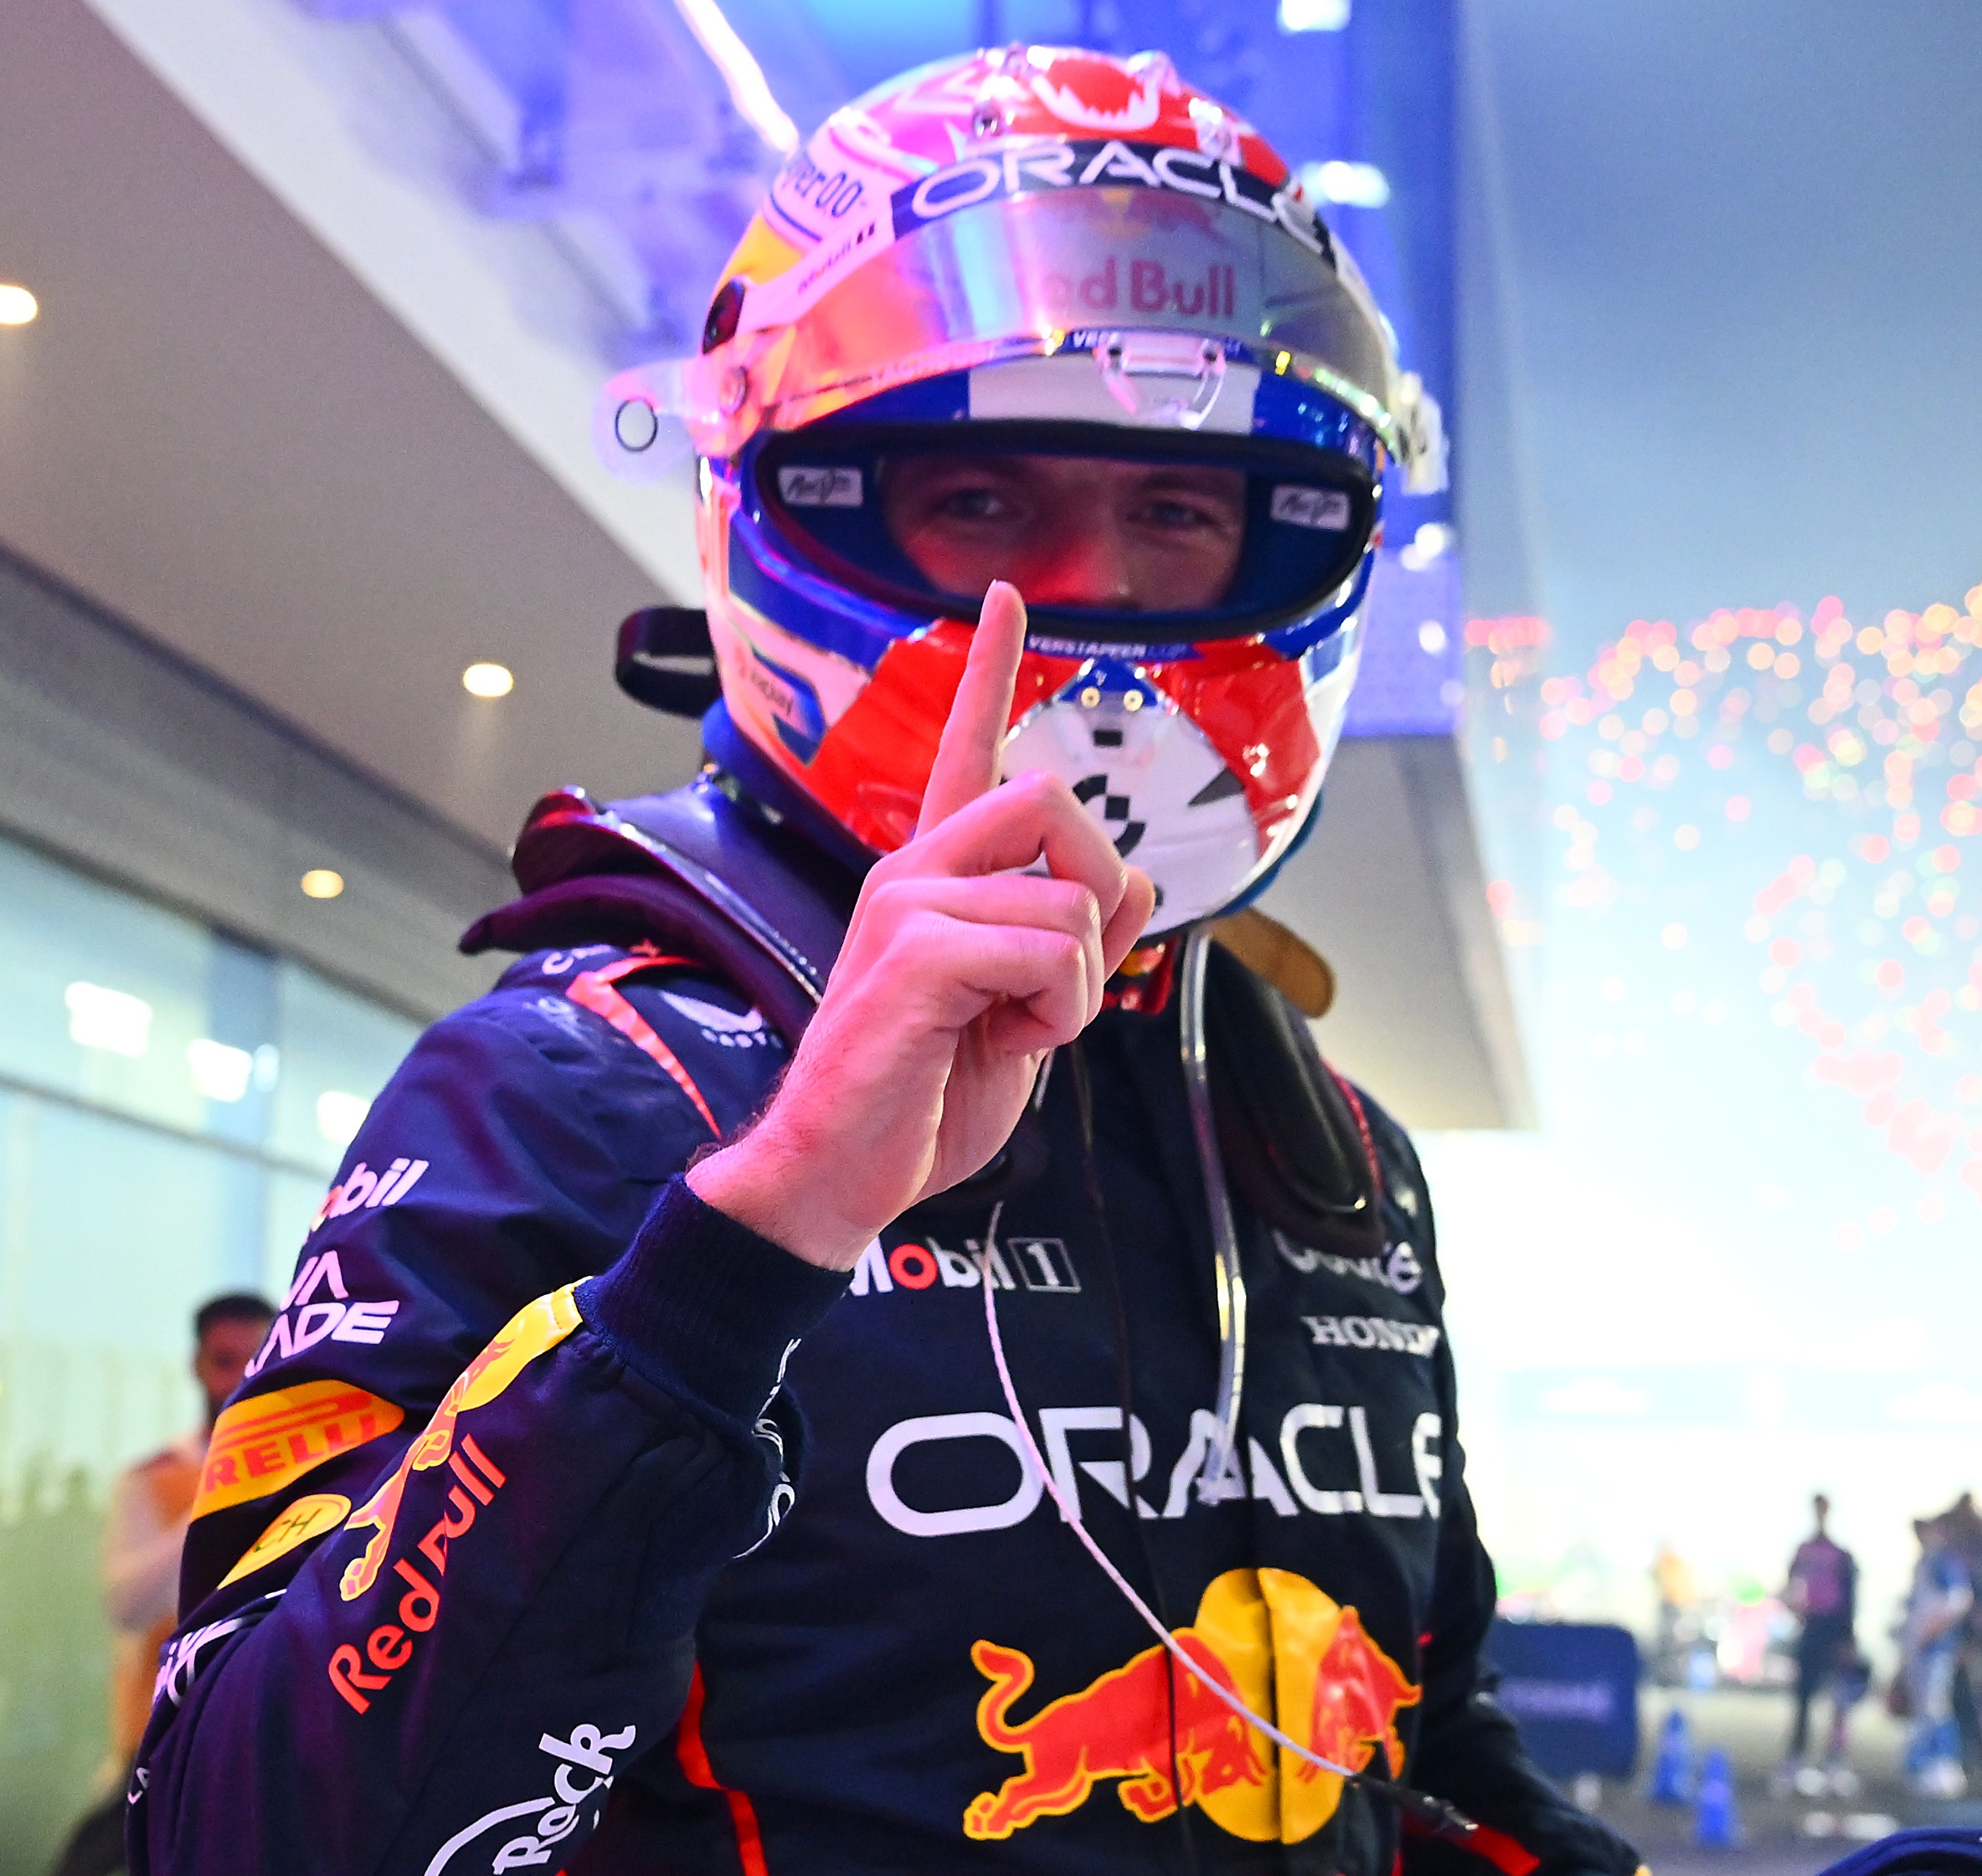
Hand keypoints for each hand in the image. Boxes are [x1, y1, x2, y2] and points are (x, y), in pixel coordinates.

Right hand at [691, 583, 1156, 1266]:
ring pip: (1070, 899)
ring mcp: (907, 904)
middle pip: (1053, 799)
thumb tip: (1142, 888)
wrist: (839, 1176)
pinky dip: (1059, 1010)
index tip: (1004, 594)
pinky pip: (1051, 951)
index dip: (990, 669)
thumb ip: (1073, 947)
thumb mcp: (1022, 1017)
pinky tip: (1004, 1040)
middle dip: (1098, 886)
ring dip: (1078, 984)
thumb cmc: (918, 1101)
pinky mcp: (913, 952)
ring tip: (1015, 1029)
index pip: (965, 750)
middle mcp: (914, 871)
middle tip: (1064, 972)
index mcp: (934, 878)